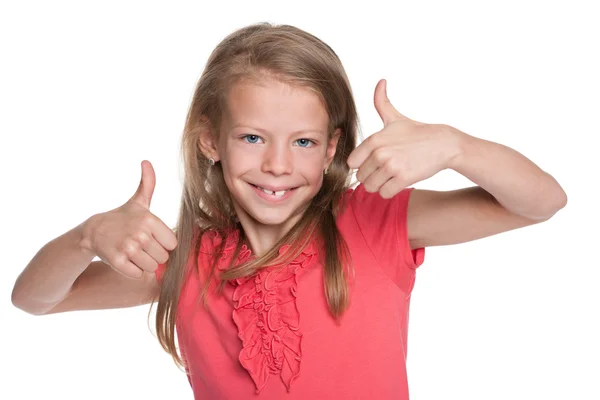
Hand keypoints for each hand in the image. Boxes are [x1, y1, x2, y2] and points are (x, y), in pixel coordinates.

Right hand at [81, 160, 177, 278]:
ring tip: (134, 253)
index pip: (173, 244)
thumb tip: (146, 161)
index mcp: (149, 220)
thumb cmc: (122, 218)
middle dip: (154, 254)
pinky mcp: (118, 262)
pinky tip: (126, 260)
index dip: (164, 243)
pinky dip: (134, 271)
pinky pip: (138, 275)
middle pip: (163, 257)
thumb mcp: (138, 202)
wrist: (93, 231)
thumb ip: (148, 184)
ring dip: (144, 264)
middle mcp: (140, 234)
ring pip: (152, 267)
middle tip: (141, 246)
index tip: (152, 237)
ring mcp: (128, 248)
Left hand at [347, 79, 459, 197]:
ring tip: (390, 177)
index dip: (362, 165)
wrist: (442, 144)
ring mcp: (391, 166)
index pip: (352, 163)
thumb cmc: (416, 132)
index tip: (373, 162)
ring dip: (380, 185)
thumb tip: (381, 81)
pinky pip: (384, 193)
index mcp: (374, 139)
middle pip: (361, 177)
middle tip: (385, 171)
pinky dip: (389, 191)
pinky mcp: (403, 178)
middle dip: (371, 177)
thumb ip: (382, 102)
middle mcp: (380, 153)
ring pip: (371, 187)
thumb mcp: (395, 118)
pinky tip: (397, 182)